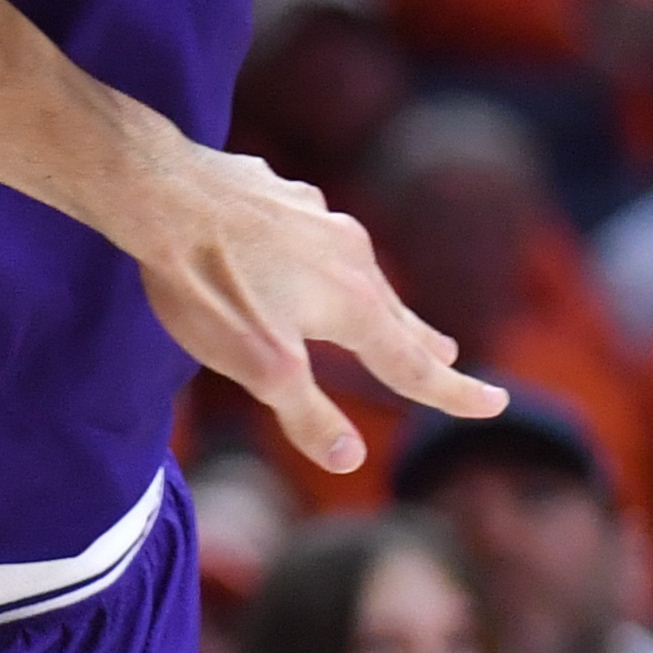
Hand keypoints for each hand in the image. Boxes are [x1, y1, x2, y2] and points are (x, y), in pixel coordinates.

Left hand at [130, 141, 500, 474]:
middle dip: (420, 340)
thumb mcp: (258, 368)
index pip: (414, 365)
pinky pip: (310, 233)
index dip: (454, 393)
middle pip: (393, 312)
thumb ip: (307, 415)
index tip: (494, 404)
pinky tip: (300, 250)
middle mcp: (350, 256)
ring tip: (382, 308)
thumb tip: (350, 460)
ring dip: (374, 295)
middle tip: (448, 357)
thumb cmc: (208, 284)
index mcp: (354, 304)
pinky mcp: (280, 194)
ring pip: (357, 268)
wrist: (158, 192)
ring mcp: (316, 218)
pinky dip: (318, 255)